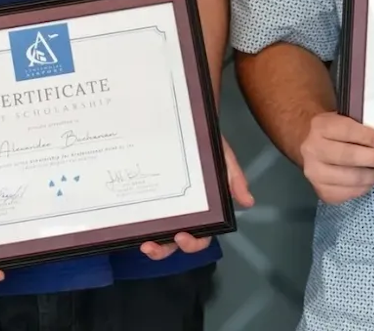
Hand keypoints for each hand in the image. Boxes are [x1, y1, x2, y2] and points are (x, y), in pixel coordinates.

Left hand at [138, 136, 254, 259]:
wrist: (185, 123)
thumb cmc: (206, 144)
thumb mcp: (222, 158)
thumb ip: (234, 178)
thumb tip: (247, 201)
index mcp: (203, 210)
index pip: (201, 236)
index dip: (192, 243)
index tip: (182, 236)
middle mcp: (182, 212)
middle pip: (173, 242)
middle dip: (162, 250)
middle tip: (150, 246)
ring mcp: (164, 205)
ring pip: (156, 233)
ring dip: (148, 243)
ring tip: (141, 241)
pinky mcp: (148, 195)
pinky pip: (141, 213)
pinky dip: (135, 221)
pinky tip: (126, 220)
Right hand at [299, 111, 373, 204]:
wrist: (306, 144)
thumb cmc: (333, 132)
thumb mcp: (341, 119)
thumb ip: (360, 126)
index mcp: (320, 127)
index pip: (345, 131)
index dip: (366, 136)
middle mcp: (312, 150)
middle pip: (348, 156)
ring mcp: (314, 172)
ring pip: (350, 178)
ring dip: (371, 175)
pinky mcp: (321, 190)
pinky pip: (348, 193)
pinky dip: (363, 188)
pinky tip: (367, 180)